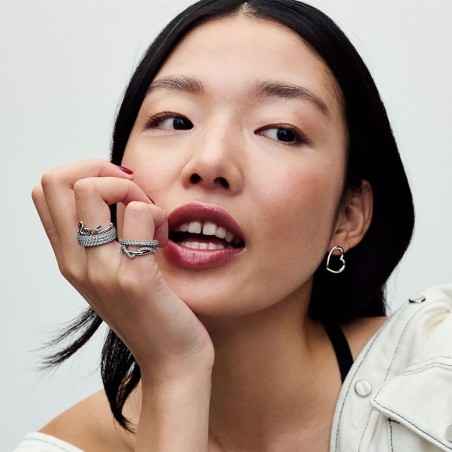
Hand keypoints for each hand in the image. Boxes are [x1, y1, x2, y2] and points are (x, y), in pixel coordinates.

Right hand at [31, 159, 213, 384]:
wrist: (172, 361)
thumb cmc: (151, 311)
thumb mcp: (115, 272)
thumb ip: (105, 236)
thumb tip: (117, 185)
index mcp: (69, 258)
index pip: (45, 190)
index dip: (83, 173)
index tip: (118, 191)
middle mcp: (75, 263)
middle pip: (57, 179)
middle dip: (102, 169)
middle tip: (134, 195)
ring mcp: (100, 271)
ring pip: (92, 189)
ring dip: (132, 190)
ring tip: (151, 220)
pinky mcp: (134, 278)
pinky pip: (140, 214)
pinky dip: (158, 215)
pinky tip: (164, 240)